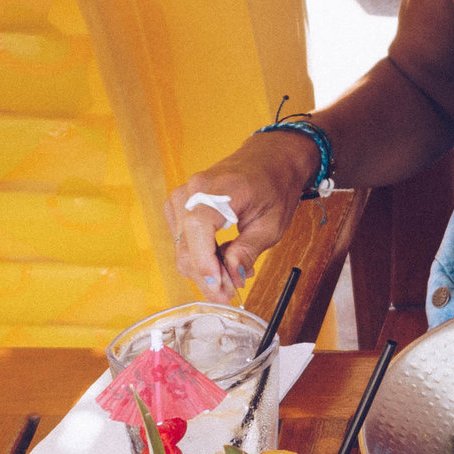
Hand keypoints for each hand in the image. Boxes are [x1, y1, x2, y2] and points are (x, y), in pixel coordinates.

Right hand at [167, 132, 321, 300]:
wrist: (268, 159)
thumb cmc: (274, 186)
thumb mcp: (272, 224)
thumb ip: (248, 251)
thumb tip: (232, 277)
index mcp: (222, 187)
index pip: (198, 226)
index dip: (203, 261)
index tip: (218, 286)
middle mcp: (194, 189)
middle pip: (186, 243)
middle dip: (206, 275)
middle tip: (229, 294)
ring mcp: (183, 195)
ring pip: (181, 246)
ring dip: (202, 268)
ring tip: (229, 276)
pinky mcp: (179, 204)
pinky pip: (181, 238)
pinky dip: (197, 255)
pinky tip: (219, 260)